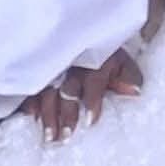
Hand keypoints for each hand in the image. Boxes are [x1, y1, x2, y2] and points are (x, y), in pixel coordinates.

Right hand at [20, 45, 141, 143]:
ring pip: (47, 91)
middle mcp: (70, 64)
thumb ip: (128, 76)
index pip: (93, 80)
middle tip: (66, 136)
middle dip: (66, 113)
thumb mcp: (119, 60)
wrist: (80, 28)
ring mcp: (51, 67)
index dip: (92, 100)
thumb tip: (135, 91)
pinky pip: (29, 86)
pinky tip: (30, 116)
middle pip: (67, 90)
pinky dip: (29, 101)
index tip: (90, 122)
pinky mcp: (36, 71)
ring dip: (48, 114)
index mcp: (93, 61)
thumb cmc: (102, 54)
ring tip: (50, 137)